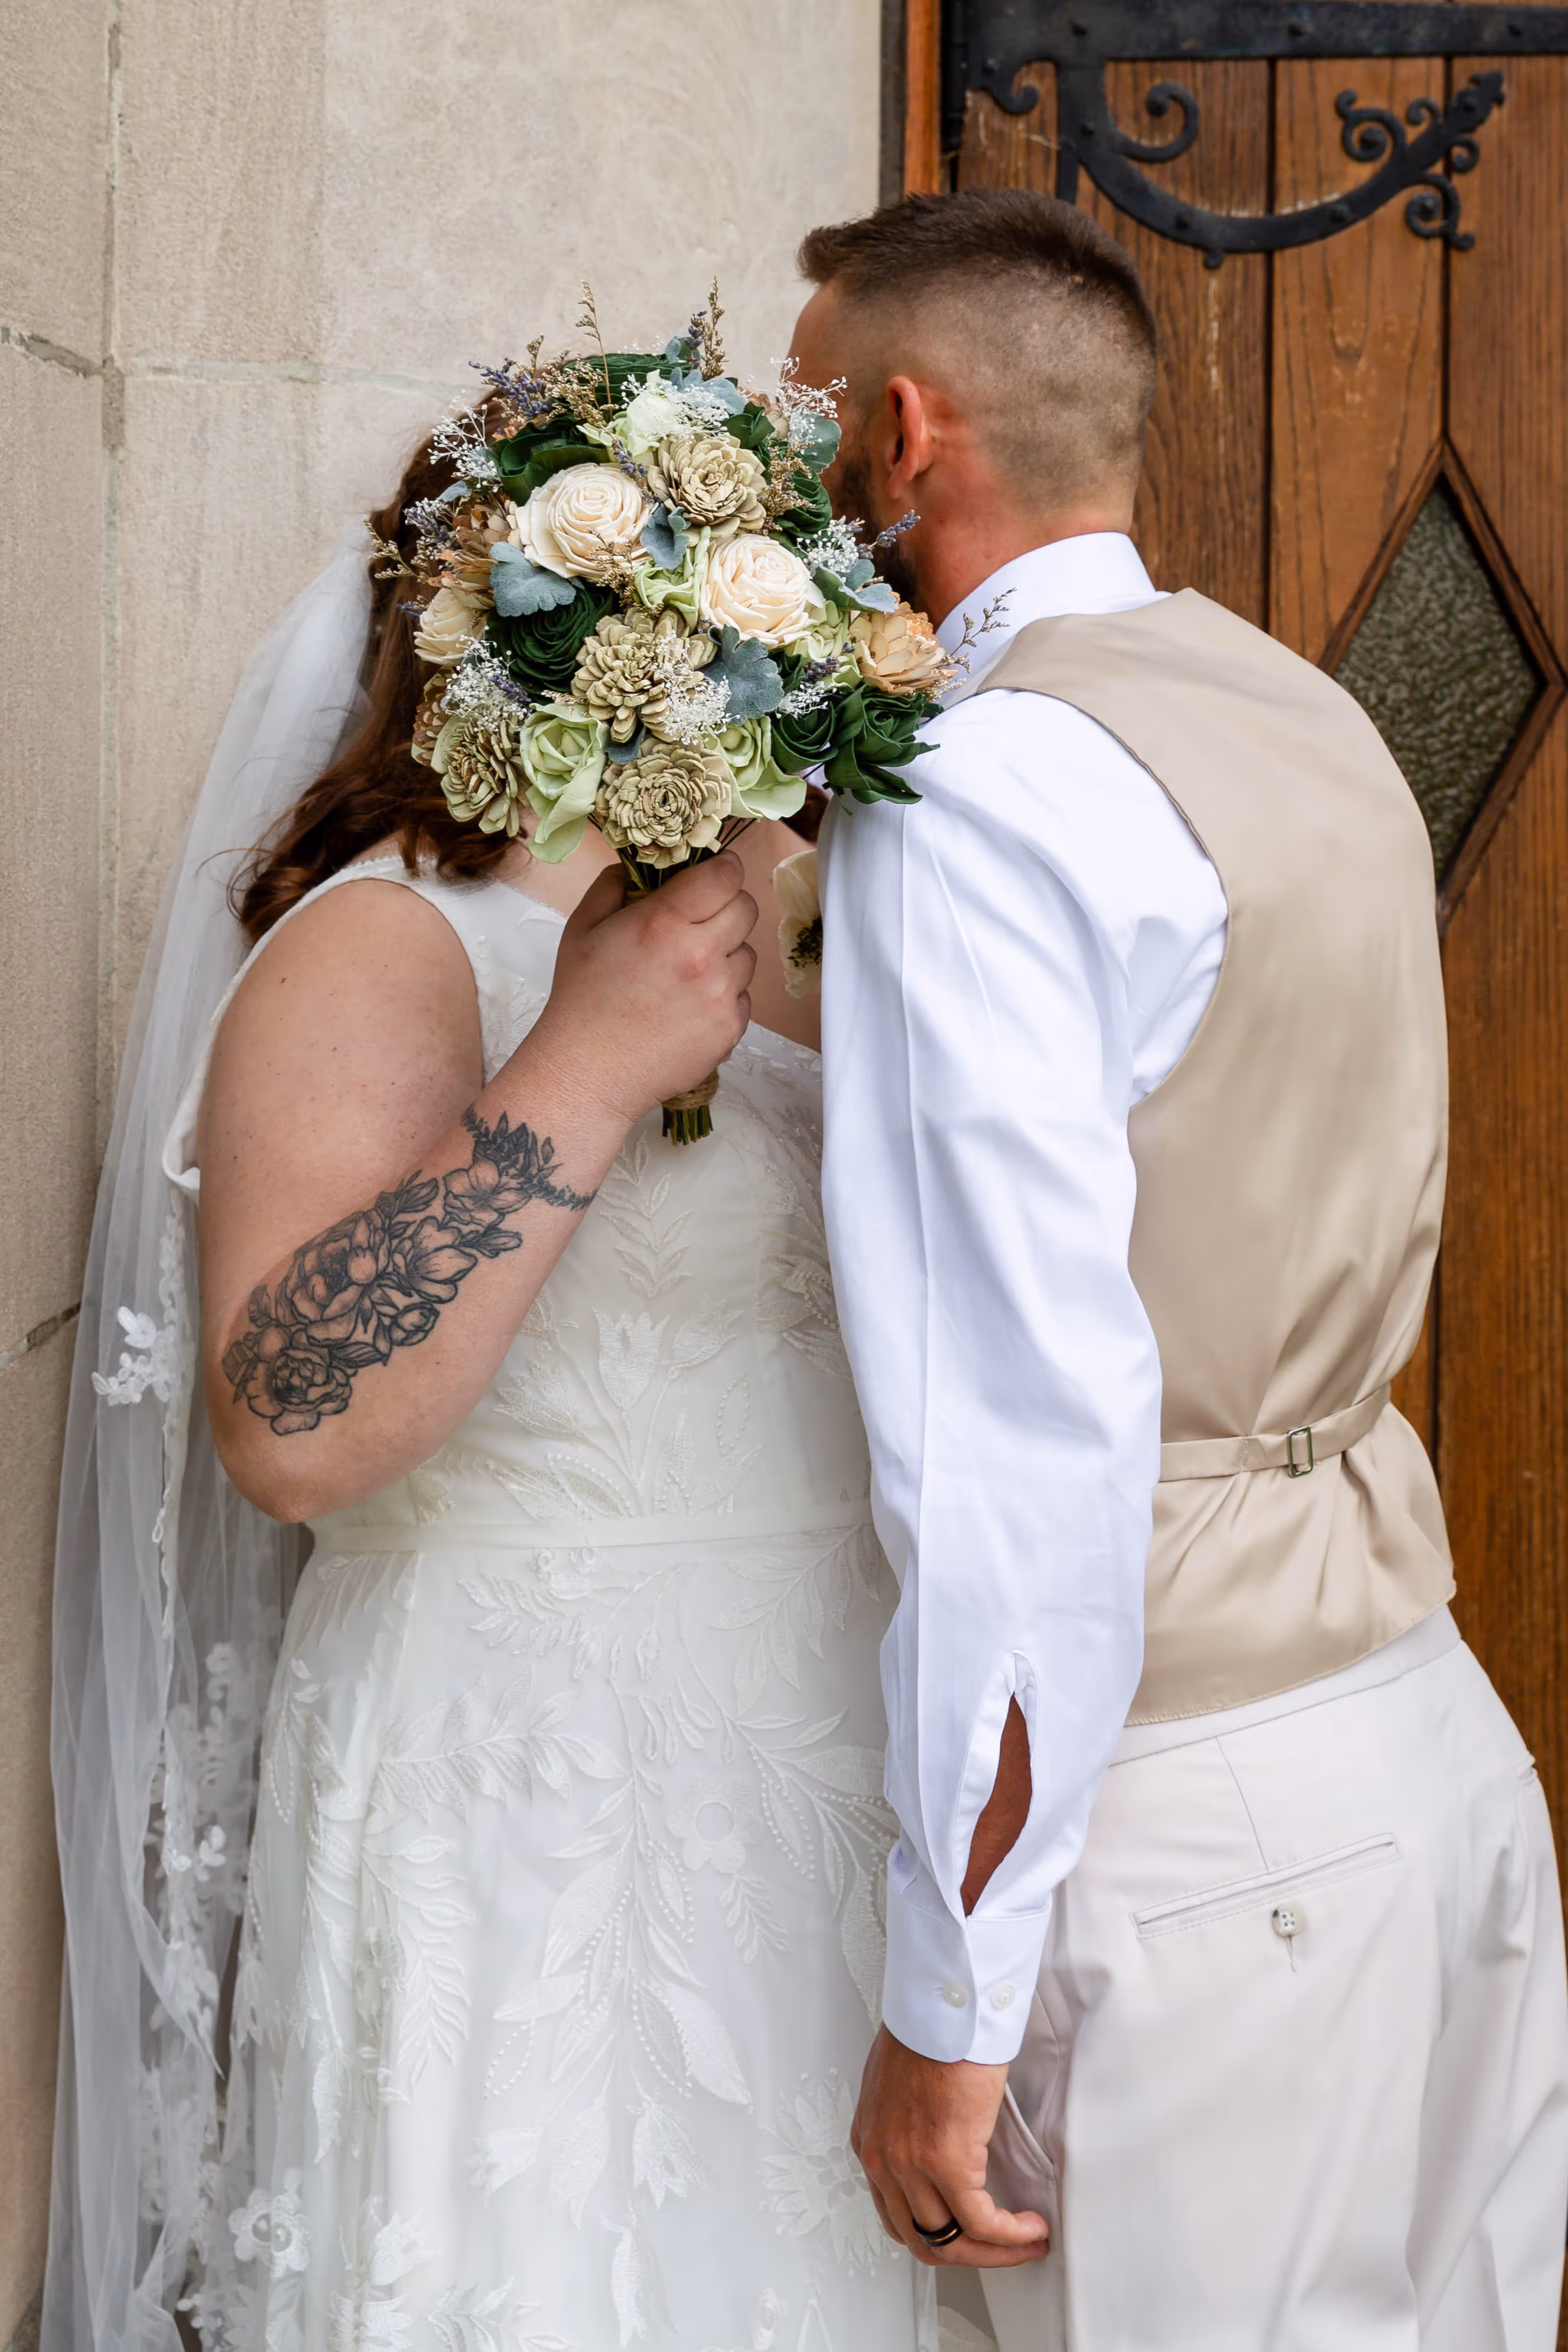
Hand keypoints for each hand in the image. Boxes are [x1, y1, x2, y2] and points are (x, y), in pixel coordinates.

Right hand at [528, 854, 758, 1128]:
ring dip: (727, 954)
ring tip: (690, 971)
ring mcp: (720, 995)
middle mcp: (701, 955)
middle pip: (747, 908)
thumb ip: (612, 885)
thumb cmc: (581, 999)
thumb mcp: (582, 928)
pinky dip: (725, 995)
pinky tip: (690, 1006)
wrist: (589, 1071)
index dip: (724, 869)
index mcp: (664, 922)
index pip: (726, 875)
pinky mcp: (730, 1028)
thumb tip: (638, 866)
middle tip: (702, 921)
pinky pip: (744, 996)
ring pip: (748, 954)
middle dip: (728, 907)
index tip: (715, 875)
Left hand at [852, 2026, 1048, 2268]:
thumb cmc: (932, 2025)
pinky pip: (980, 2223)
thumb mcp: (902, 2084)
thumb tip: (942, 2142)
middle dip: (968, 2254)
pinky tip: (1032, 2227)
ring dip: (994, 2252)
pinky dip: (1010, 2235)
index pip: (897, 2215)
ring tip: (1026, 2241)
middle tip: (1003, 2248)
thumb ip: (911, 2123)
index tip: (970, 2233)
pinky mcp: (948, 2161)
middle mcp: (882, 2160)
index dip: (938, 2234)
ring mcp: (911, 2164)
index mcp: (870, 2141)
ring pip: (951, 2242)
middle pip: (922, 2239)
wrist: (946, 2002)